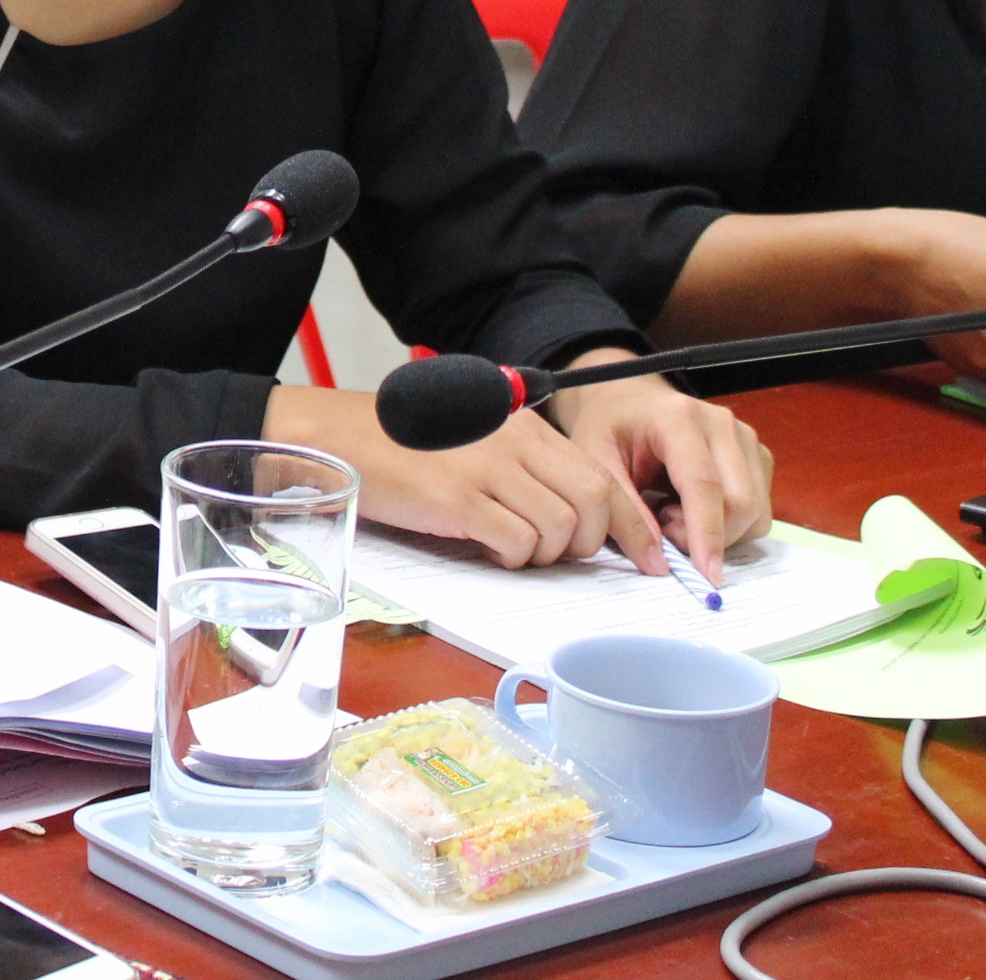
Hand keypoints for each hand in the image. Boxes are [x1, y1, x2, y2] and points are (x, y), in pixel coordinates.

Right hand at [283, 387, 673, 578]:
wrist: (338, 437)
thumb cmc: (404, 444)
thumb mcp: (476, 440)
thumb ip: (523, 466)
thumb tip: (570, 516)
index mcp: (524, 427)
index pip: (602, 477)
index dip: (632, 525)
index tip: (646, 558)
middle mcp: (514, 442)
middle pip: (595, 503)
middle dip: (592, 544)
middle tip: (563, 556)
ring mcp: (486, 470)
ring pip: (560, 529)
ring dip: (547, 554)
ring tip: (514, 549)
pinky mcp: (457, 499)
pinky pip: (517, 543)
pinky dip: (513, 558)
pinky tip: (488, 549)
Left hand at [546, 354, 774, 583]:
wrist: (628, 400)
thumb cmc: (609, 429)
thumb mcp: (596, 462)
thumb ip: (624, 510)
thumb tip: (658, 561)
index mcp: (679, 418)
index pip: (704, 485)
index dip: (706, 534)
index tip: (705, 575)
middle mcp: (722, 424)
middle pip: (741, 502)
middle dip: (707, 536)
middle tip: (662, 527)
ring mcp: (745, 438)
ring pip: (756, 511)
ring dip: (719, 532)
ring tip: (672, 513)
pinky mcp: (756, 455)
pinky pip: (759, 509)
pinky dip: (730, 524)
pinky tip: (692, 507)